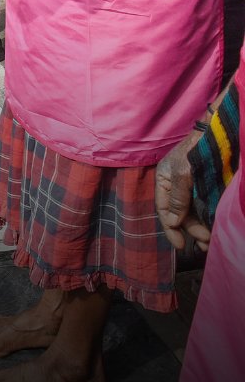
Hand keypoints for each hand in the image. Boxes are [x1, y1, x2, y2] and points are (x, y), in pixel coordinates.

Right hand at [156, 133, 211, 250]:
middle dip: (191, 230)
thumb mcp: (182, 174)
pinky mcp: (207, 187)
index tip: (181, 245)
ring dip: (202, 228)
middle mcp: (177, 186)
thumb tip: (171, 222)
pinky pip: (205, 207)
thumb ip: (177, 198)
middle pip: (180, 214)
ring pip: (194, 213)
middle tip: (205, 243)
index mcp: (164, 180)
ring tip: (211, 242)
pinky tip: (215, 228)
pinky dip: (209, 219)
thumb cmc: (195, 151)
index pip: (163, 209)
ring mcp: (193, 187)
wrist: (218, 135)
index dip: (170, 228)